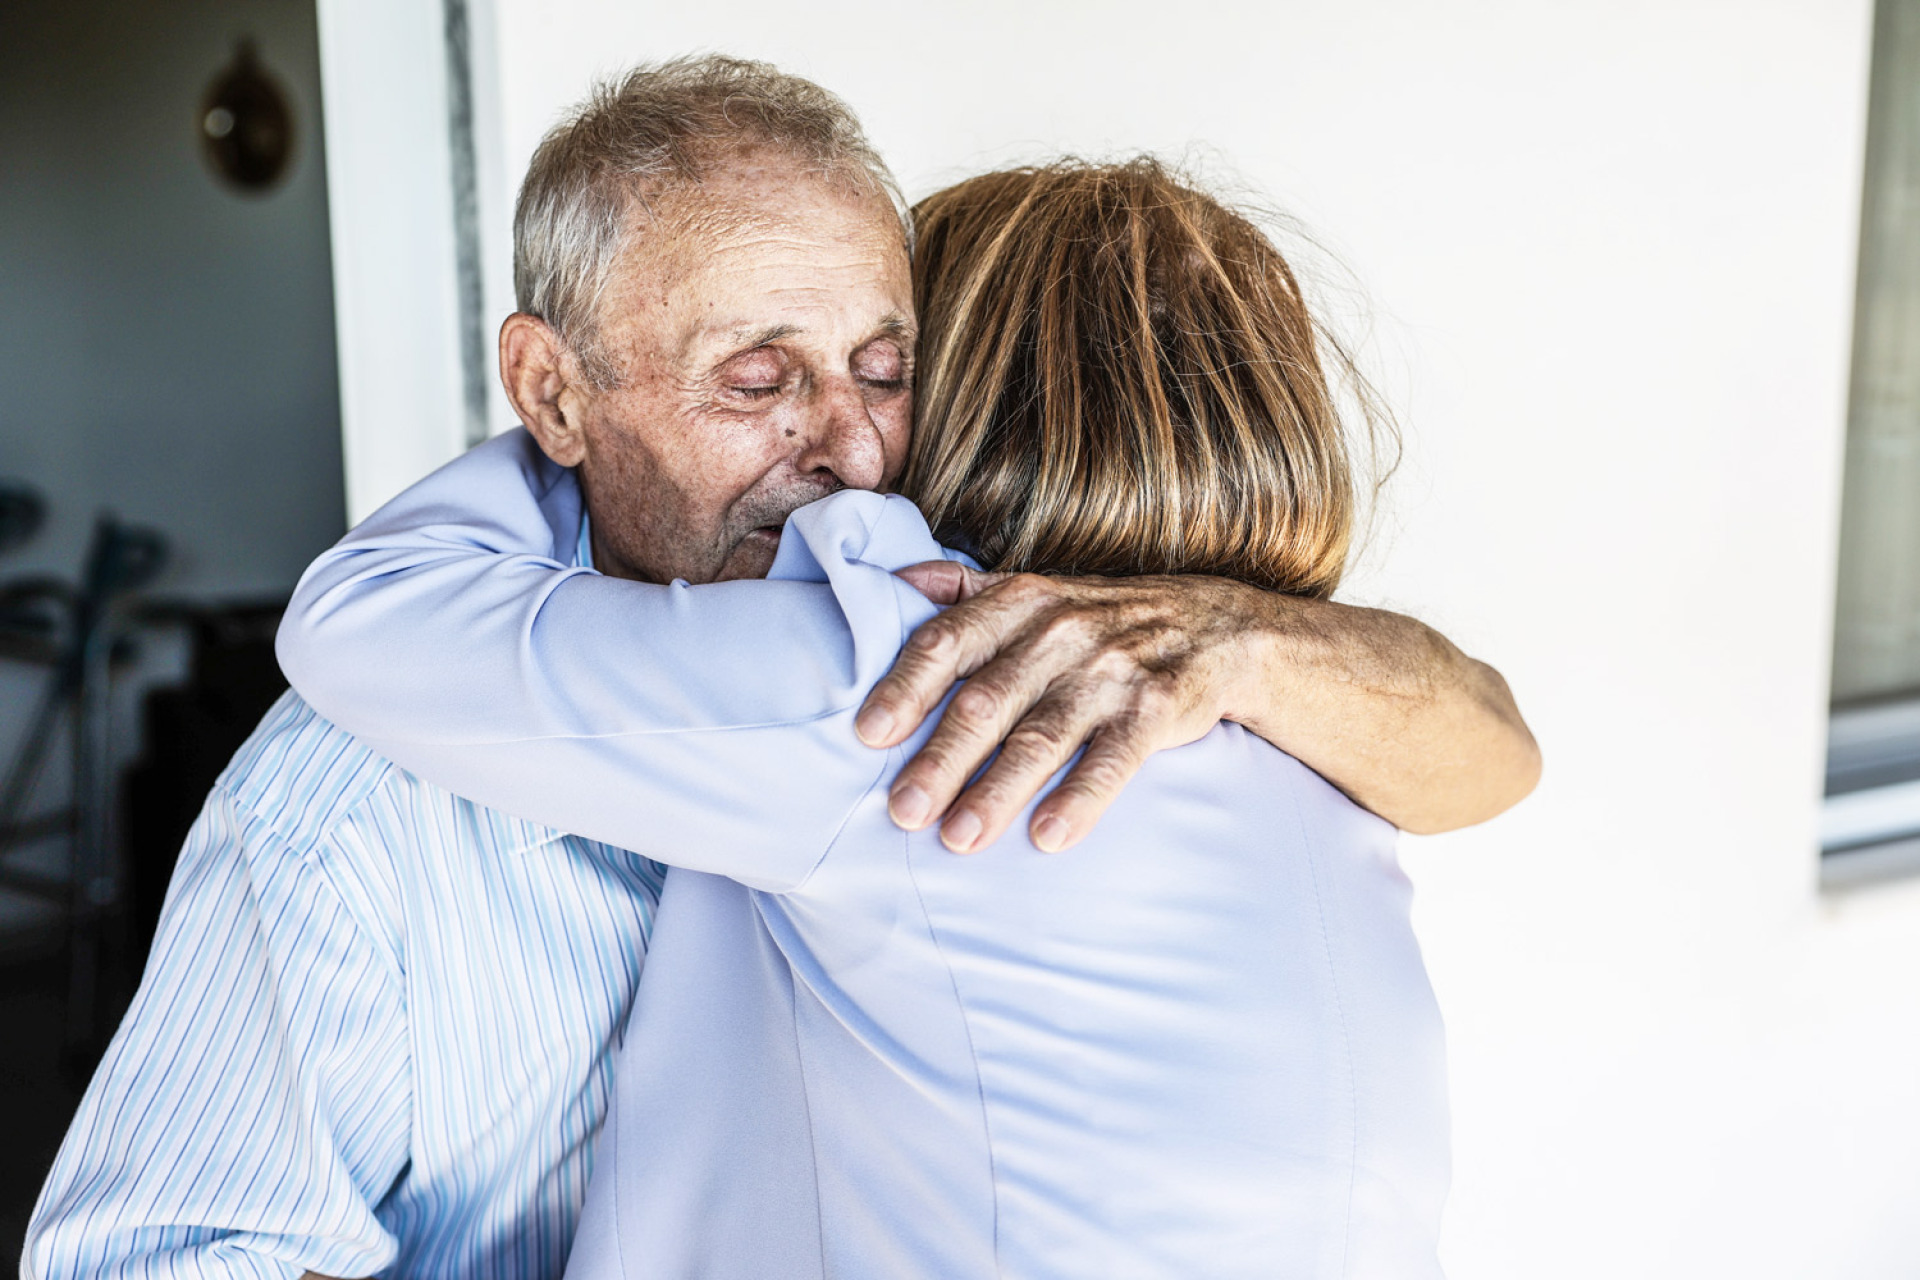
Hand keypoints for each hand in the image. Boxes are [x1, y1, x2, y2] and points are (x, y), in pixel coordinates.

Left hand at [854, 565, 1261, 853]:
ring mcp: (1110, 670)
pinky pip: (1114, 759)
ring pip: (1042, 736)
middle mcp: (1060, 631)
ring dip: (997, 790)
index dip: (906, 687)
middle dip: (941, 758)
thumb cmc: (1102, 619)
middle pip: (987, 699)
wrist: (1219, 626)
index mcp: (1020, 602)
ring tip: (958, 839)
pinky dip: (1081, 798)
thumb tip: (885, 581)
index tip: (868, 734)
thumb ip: (962, 590)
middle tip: (902, 810)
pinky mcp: (1157, 709)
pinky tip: (1048, 837)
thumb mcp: (1037, 589)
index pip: (949, 642)